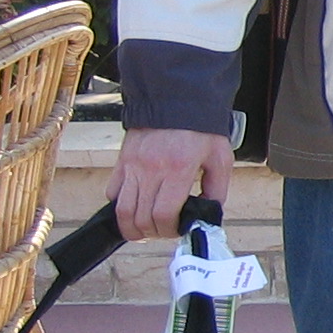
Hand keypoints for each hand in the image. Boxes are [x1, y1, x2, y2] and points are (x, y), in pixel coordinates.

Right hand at [110, 128, 237, 240]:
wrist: (176, 99)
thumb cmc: (201, 129)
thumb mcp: (220, 158)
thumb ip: (217, 190)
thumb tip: (208, 215)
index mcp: (178, 169)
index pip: (163, 214)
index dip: (169, 230)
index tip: (178, 229)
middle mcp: (151, 170)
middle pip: (140, 217)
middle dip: (153, 233)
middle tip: (164, 230)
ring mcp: (132, 166)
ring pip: (121, 210)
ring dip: (133, 227)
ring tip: (147, 229)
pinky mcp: (122, 161)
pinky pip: (112, 192)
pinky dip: (121, 206)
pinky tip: (136, 207)